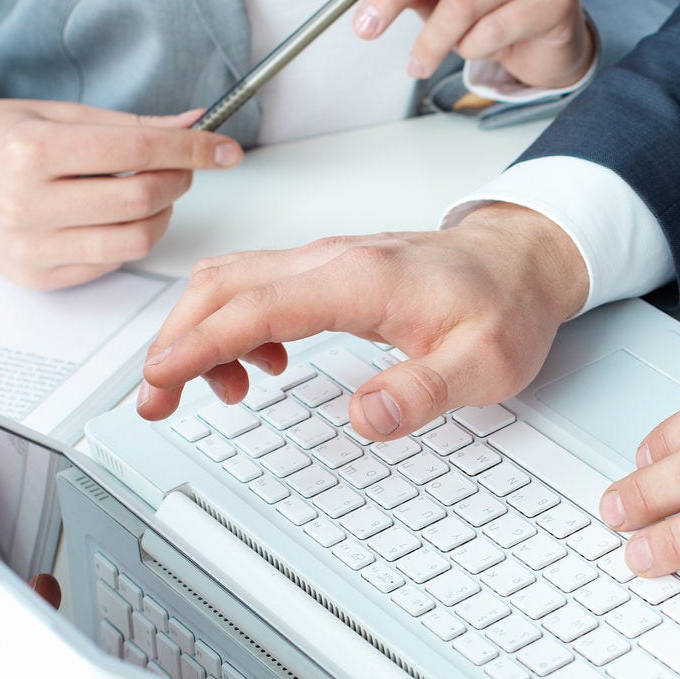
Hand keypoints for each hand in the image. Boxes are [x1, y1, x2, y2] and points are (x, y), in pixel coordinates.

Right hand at [0, 99, 242, 289]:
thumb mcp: (54, 113)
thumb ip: (128, 123)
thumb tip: (194, 122)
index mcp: (31, 151)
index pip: (137, 150)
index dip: (192, 149)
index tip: (224, 148)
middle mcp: (28, 204)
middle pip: (143, 199)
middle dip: (180, 179)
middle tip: (184, 166)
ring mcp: (32, 247)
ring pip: (136, 239)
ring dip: (163, 214)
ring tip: (152, 191)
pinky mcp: (39, 277)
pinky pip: (112, 261)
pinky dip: (130, 237)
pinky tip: (117, 216)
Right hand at [134, 205, 588, 435]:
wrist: (523, 260)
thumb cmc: (505, 306)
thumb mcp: (485, 364)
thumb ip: (423, 391)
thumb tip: (365, 419)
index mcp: (361, 280)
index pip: (256, 307)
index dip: (199, 345)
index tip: (159, 381)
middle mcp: (333, 259)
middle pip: (223, 286)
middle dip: (176, 341)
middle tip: (156, 402)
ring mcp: (326, 260)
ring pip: (232, 281)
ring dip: (200, 332)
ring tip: (210, 395)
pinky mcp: (328, 270)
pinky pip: (257, 286)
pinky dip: (233, 324)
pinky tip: (259, 367)